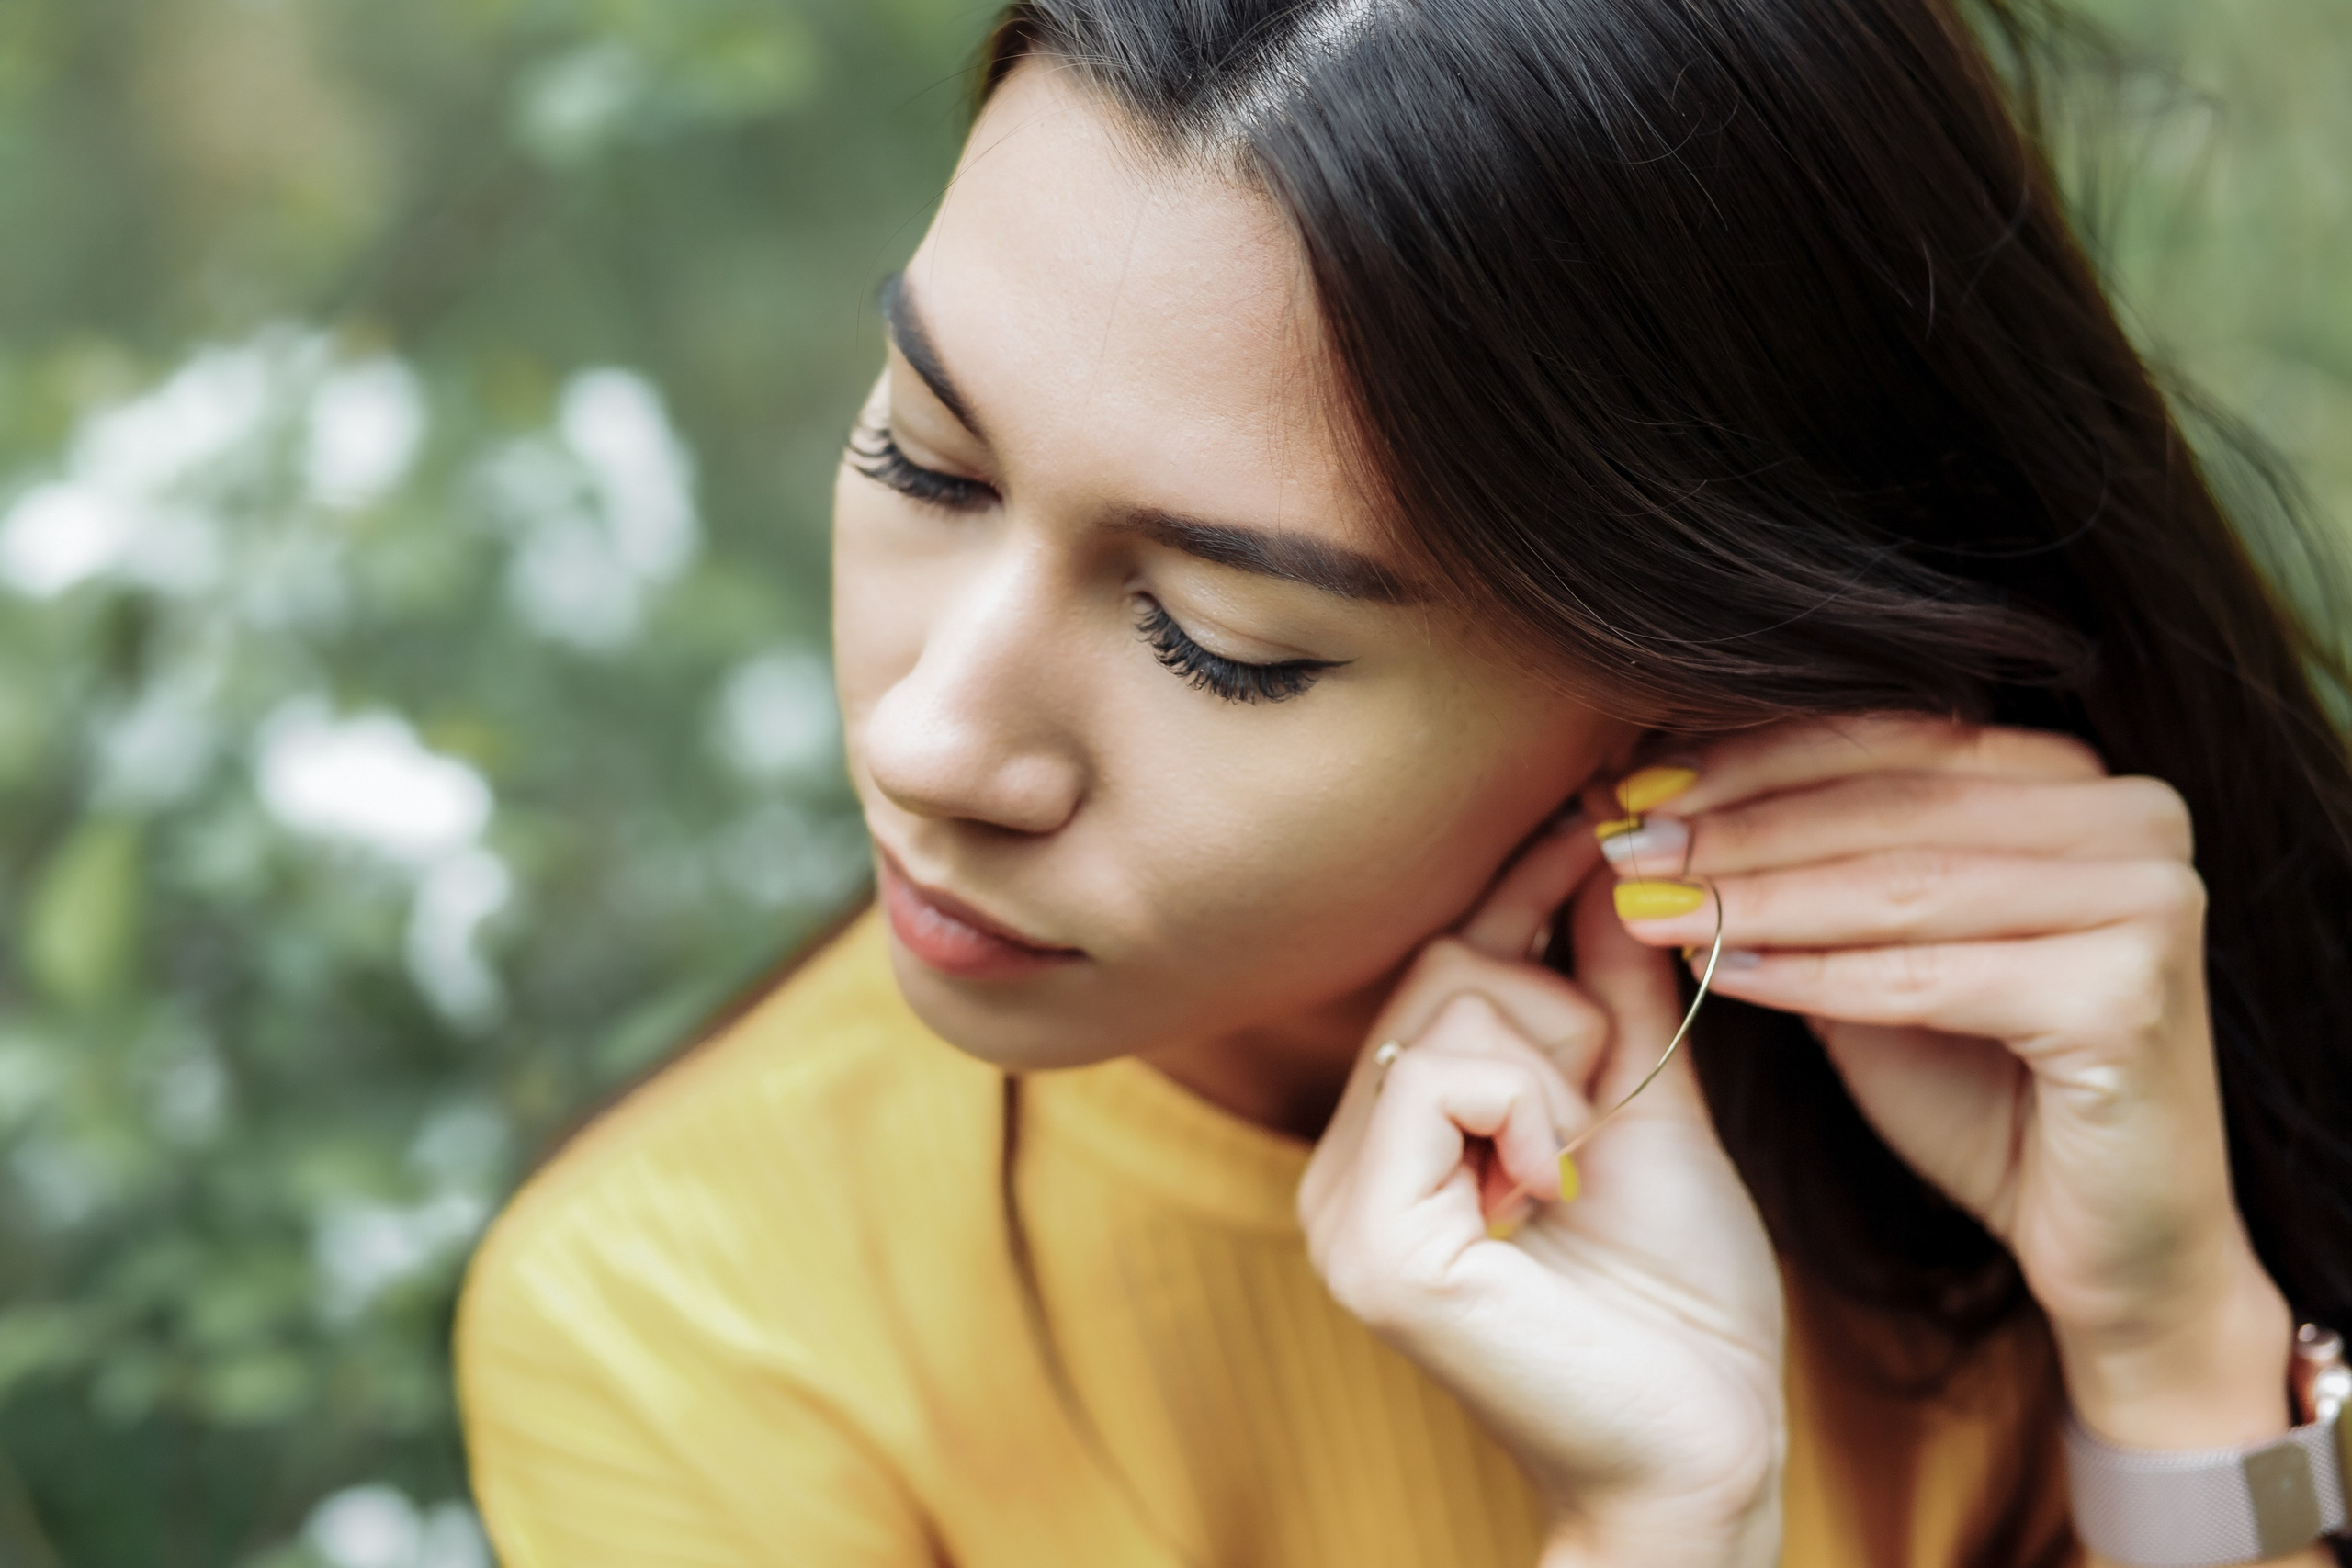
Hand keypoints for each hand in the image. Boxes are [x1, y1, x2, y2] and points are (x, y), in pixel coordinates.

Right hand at [1299, 817, 1785, 1567]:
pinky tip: (1553, 1189)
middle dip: (1556, 1009)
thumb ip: (1613, 984)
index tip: (1598, 800)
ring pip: (1446, 1007)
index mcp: (1400, 1136)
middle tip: (1601, 1111)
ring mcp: (1344, 1208)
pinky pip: (1441, 1075)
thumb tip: (1612, 845)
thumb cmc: (1682, 1299)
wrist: (1704, 1447)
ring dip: (1555, 1068)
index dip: (1523, 878)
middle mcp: (1347, 1166)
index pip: (1447, 959)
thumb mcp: (1648, 1103)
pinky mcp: (1373, 1246)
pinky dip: (1528, 1109)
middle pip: (1441, 965)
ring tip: (1576, 1168)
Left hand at [1598, 718, 2297, 1454]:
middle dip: (1737, 826)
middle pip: (1888, 802)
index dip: (1748, 760)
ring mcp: (2147, 899)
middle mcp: (2133, 815)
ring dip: (1754, 894)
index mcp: (2077, 780)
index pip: (1887, 739)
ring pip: (1900, 882)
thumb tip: (1645, 808)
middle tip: (1621, 847)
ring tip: (1647, 906)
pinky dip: (1809, 974)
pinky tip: (1714, 970)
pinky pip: (1926, 976)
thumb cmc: (1986, 1089)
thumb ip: (1797, 879)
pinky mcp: (2131, 994)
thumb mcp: (1874, 955)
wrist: (2111, 1241)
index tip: (1628, 789)